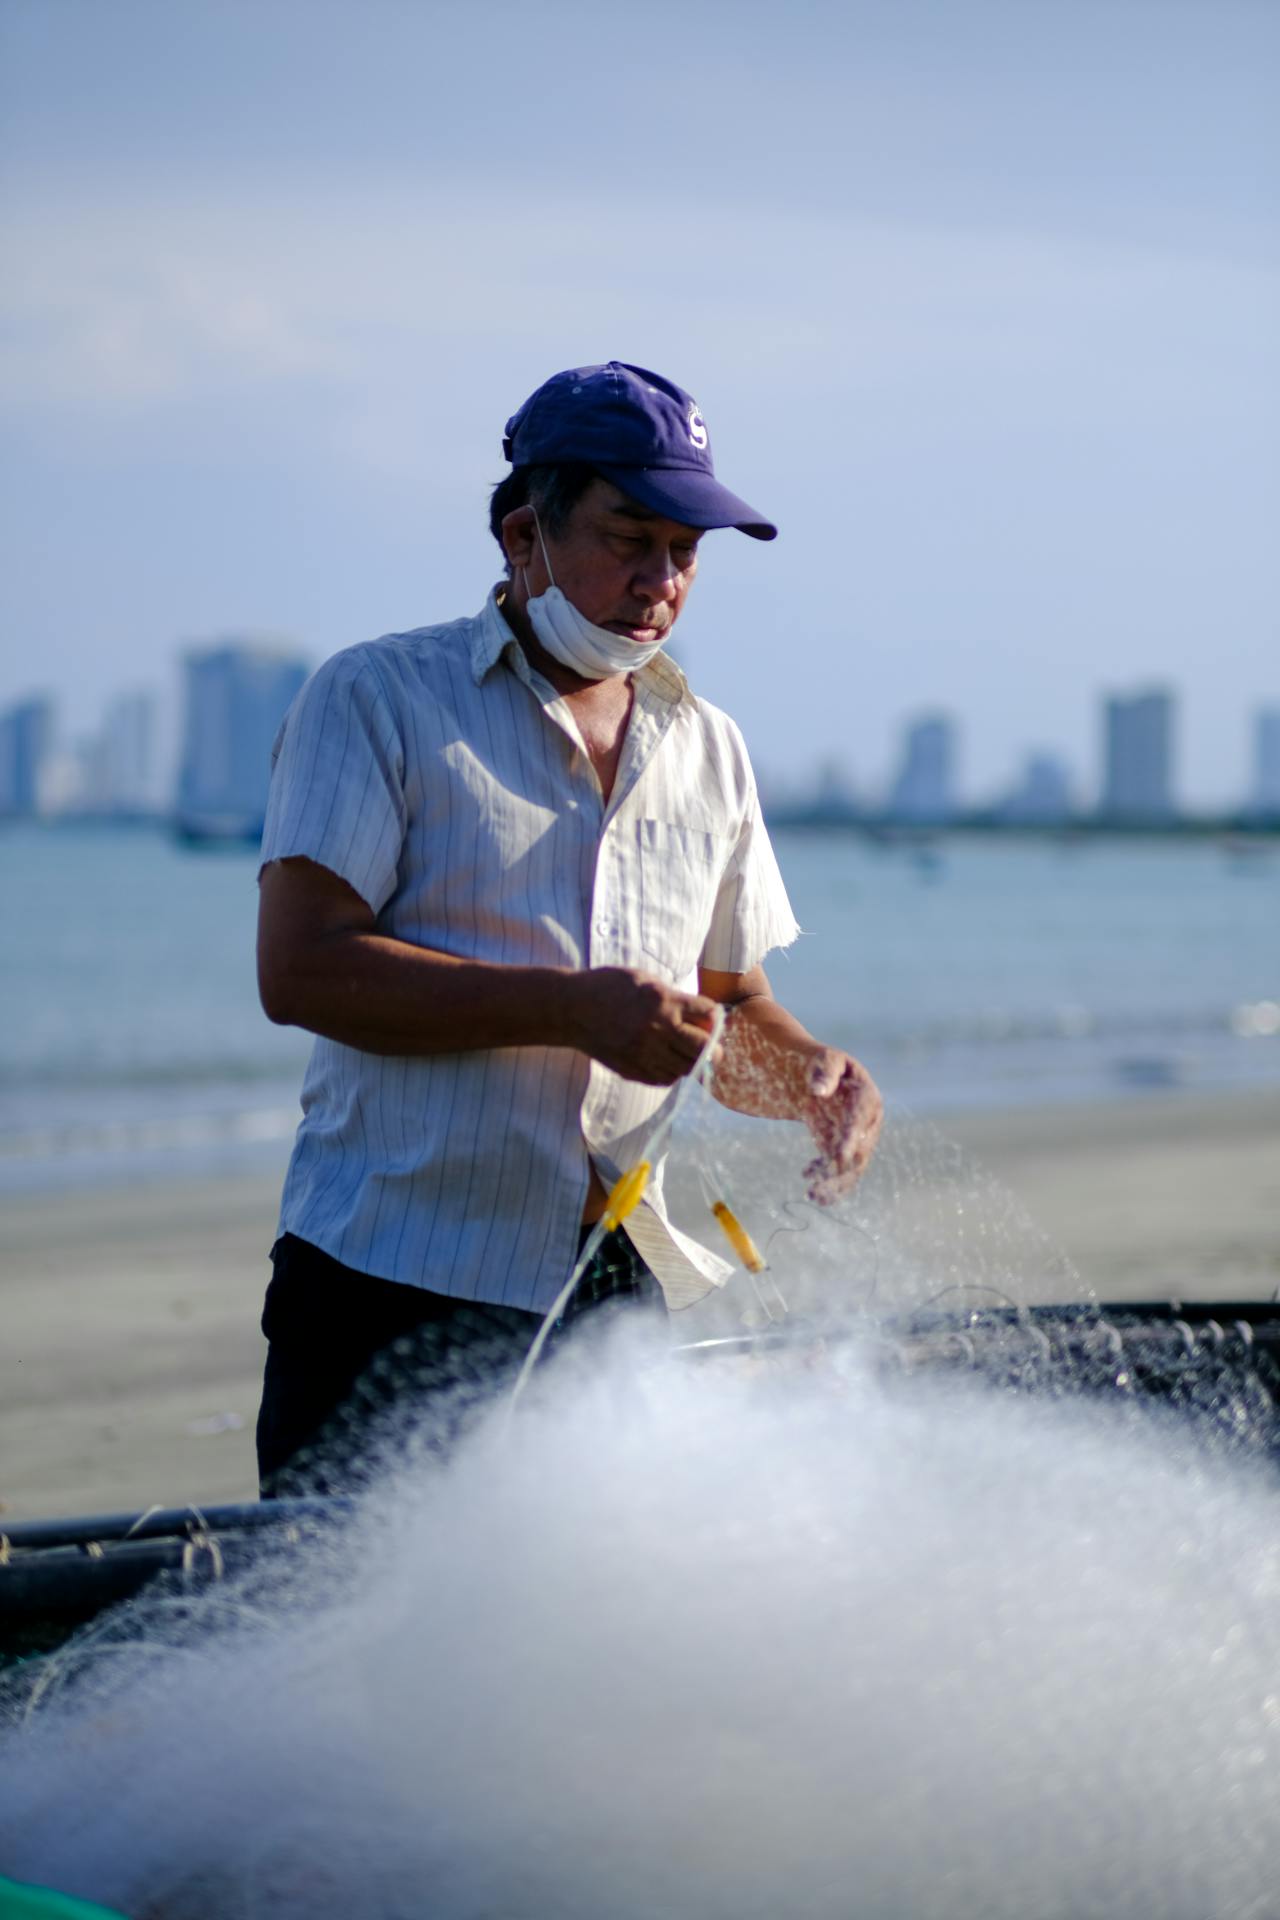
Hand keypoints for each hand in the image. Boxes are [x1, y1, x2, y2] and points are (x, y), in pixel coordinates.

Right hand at [567, 967, 718, 1085]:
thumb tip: (698, 1012)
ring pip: (685, 1068)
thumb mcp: (644, 979)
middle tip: (713, 1047)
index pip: (707, 1013)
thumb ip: (671, 995)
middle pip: (702, 1047)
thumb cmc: (607, 987)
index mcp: (663, 1000)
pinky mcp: (632, 1068)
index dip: (713, 1015)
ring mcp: (645, 1051)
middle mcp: (658, 1028)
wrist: (571, 1009)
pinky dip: (672, 1073)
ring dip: (692, 1062)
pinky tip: (668, 1063)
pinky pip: (664, 1079)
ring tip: (688, 1056)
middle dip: (712, 1046)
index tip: (711, 1017)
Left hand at [798, 1048, 882, 1204]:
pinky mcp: (843, 1150)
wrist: (819, 1077)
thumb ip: (825, 1071)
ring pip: (850, 1168)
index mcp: (867, 1098)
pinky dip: (826, 1182)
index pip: (860, 1120)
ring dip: (833, 1184)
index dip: (851, 1138)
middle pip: (859, 1151)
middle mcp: (868, 1123)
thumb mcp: (825, 1059)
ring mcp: (857, 1139)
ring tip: (812, 1195)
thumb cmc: (824, 1064)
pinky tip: (808, 1183)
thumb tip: (819, 1091)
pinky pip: (839, 1171)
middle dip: (839, 1169)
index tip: (838, 1156)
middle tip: (817, 1185)